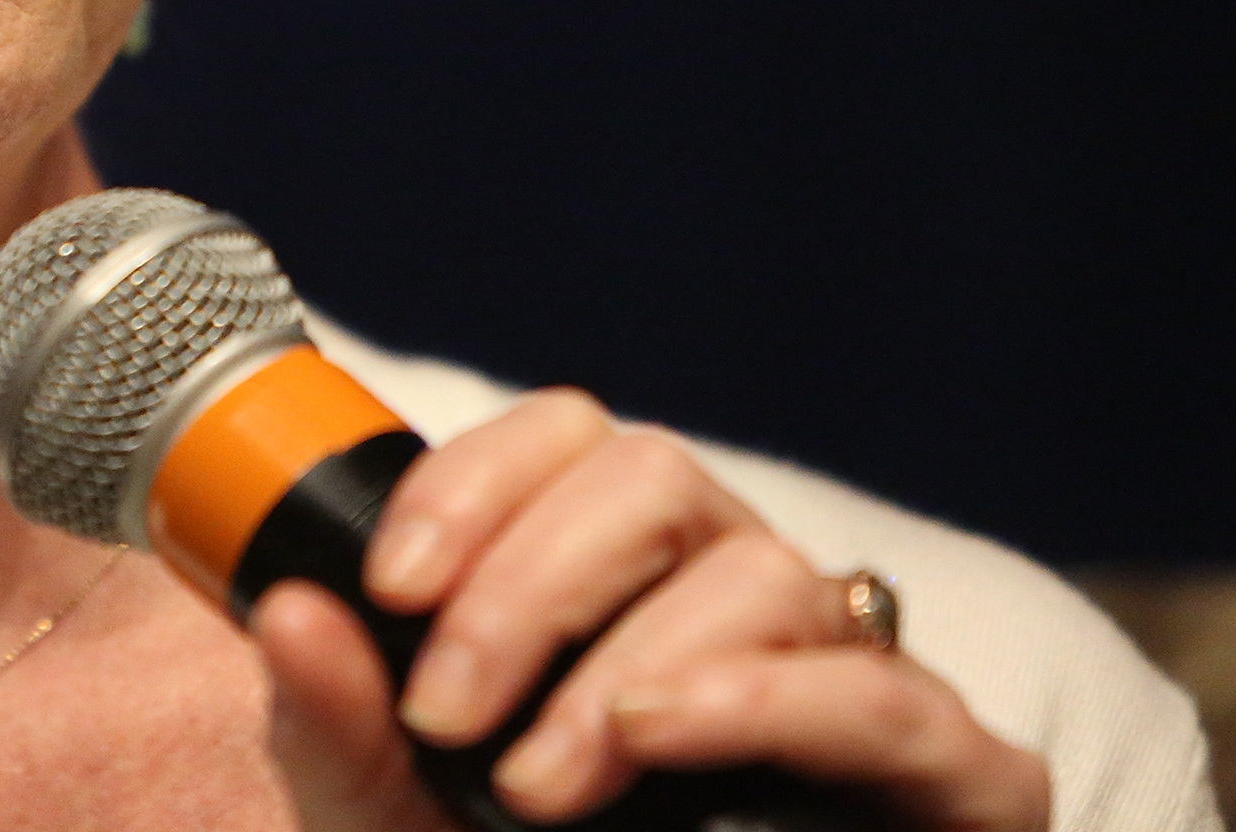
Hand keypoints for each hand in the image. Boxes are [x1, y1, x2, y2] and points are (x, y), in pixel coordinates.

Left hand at [253, 388, 1050, 831]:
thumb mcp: (402, 819)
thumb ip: (339, 728)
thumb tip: (281, 609)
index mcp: (621, 577)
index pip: (563, 442)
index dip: (472, 485)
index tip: (389, 586)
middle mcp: (736, 595)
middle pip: (652, 477)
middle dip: (528, 583)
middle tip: (445, 715)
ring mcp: (849, 677)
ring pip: (759, 571)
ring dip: (625, 667)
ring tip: (536, 784)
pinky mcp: (954, 778)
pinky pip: (884, 698)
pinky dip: (763, 702)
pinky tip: (656, 731)